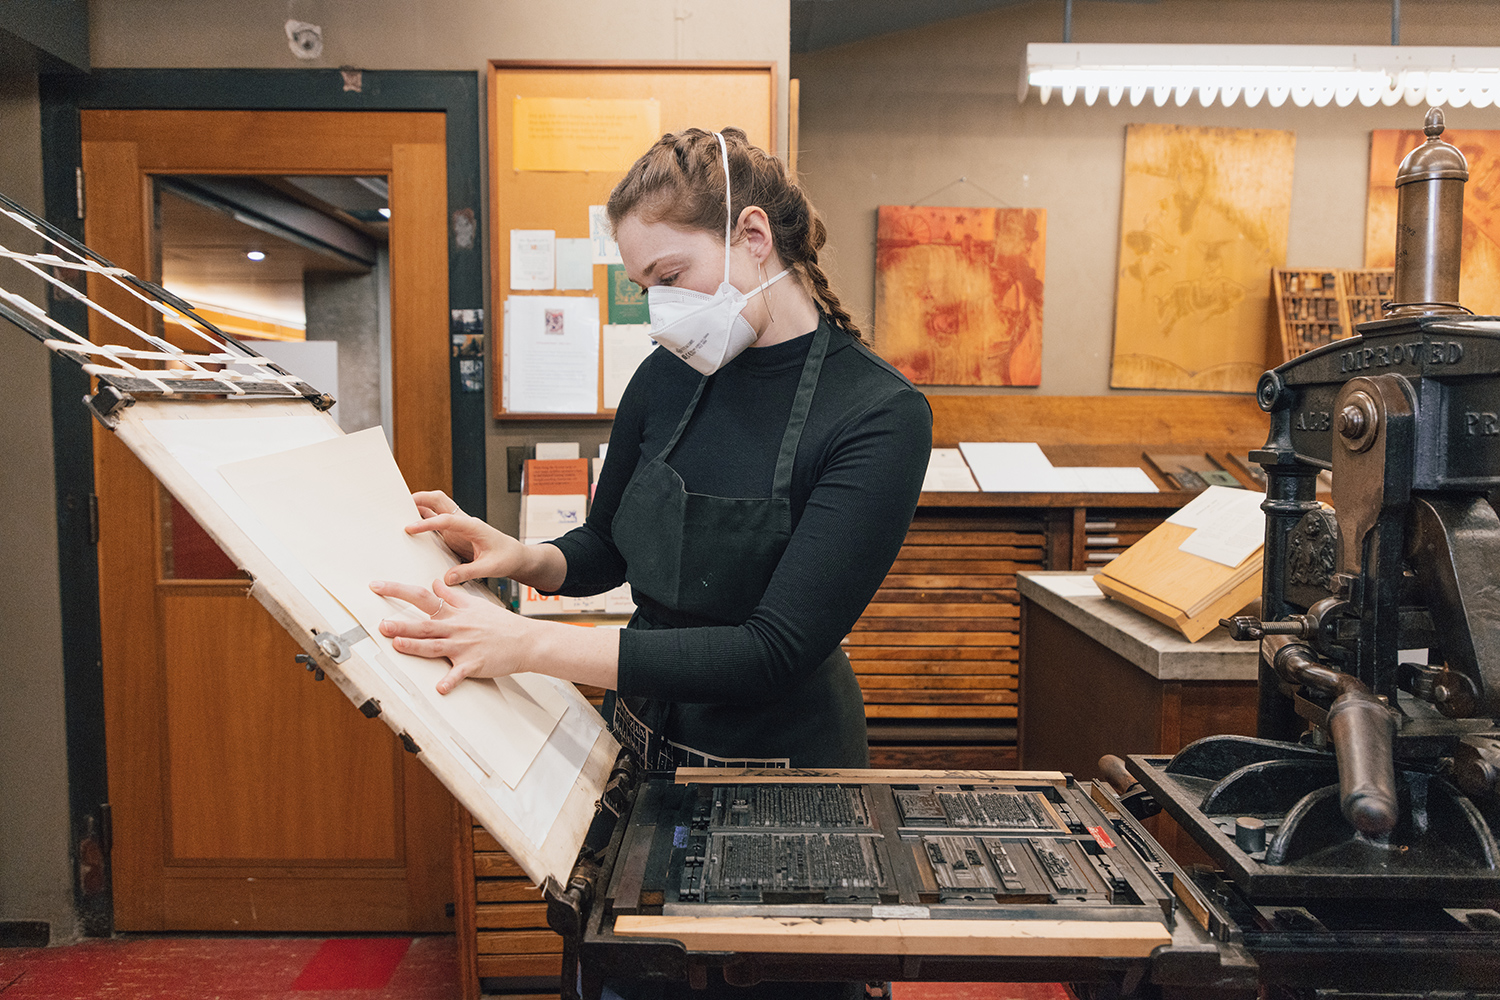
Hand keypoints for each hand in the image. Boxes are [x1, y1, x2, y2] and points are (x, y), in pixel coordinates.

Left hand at [369, 577, 530, 693]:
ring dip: (416, 646)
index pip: (423, 597)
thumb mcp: (475, 604)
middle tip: (382, 624)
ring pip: (436, 646)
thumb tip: (435, 583)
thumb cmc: (502, 624)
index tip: (377, 586)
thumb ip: (452, 595)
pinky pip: (460, 674)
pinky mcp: (474, 664)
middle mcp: (456, 628)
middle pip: (425, 625)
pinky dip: (450, 681)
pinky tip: (440, 688)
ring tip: (398, 645)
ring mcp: (465, 647)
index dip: (398, 591)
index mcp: (455, 614)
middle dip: (403, 625)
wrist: (526, 640)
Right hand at [407, 490, 525, 584]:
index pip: (447, 520)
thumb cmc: (506, 558)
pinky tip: (411, 524)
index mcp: (473, 526)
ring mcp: (458, 525)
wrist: (515, 555)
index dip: (427, 523)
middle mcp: (464, 521)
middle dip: (420, 498)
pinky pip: (436, 520)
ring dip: (419, 506)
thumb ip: (469, 572)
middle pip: (440, 500)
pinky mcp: (455, 532)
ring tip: (398, 510)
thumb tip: (447, 578)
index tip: (410, 528)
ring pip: (436, 507)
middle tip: (399, 503)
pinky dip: (423, 518)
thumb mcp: (490, 568)